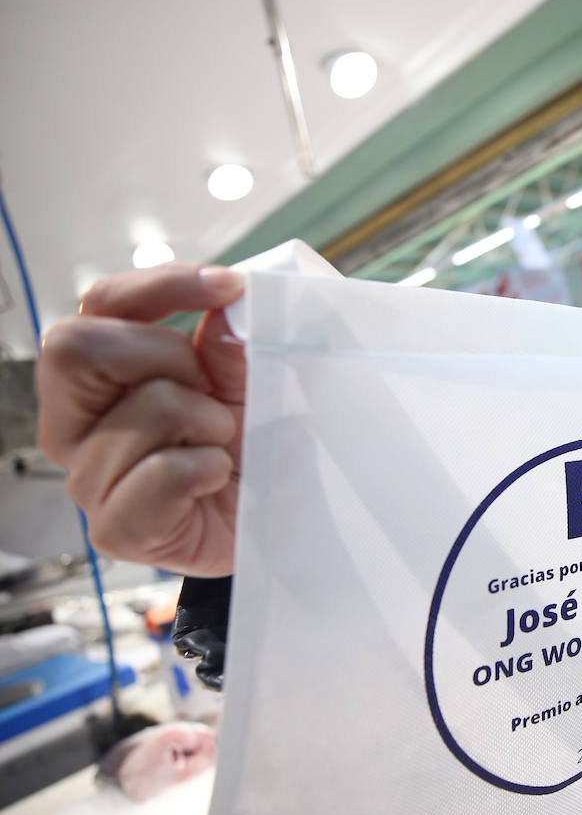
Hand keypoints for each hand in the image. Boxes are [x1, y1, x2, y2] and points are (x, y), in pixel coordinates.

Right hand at [37, 263, 246, 576]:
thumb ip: (230, 345)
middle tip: (214, 390)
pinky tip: (217, 476)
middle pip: (76, 347)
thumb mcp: (249, 382)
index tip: (229, 287)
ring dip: (207, 422)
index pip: (101, 303)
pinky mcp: (115, 529)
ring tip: (225, 446)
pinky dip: (203, 468)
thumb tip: (227, 302)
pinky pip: (156, 474)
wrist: (272, 524)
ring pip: (139, 412)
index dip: (163, 285)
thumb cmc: (251, 450)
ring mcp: (88, 477)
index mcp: (99, 375)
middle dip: (167, 355)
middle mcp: (77, 422)